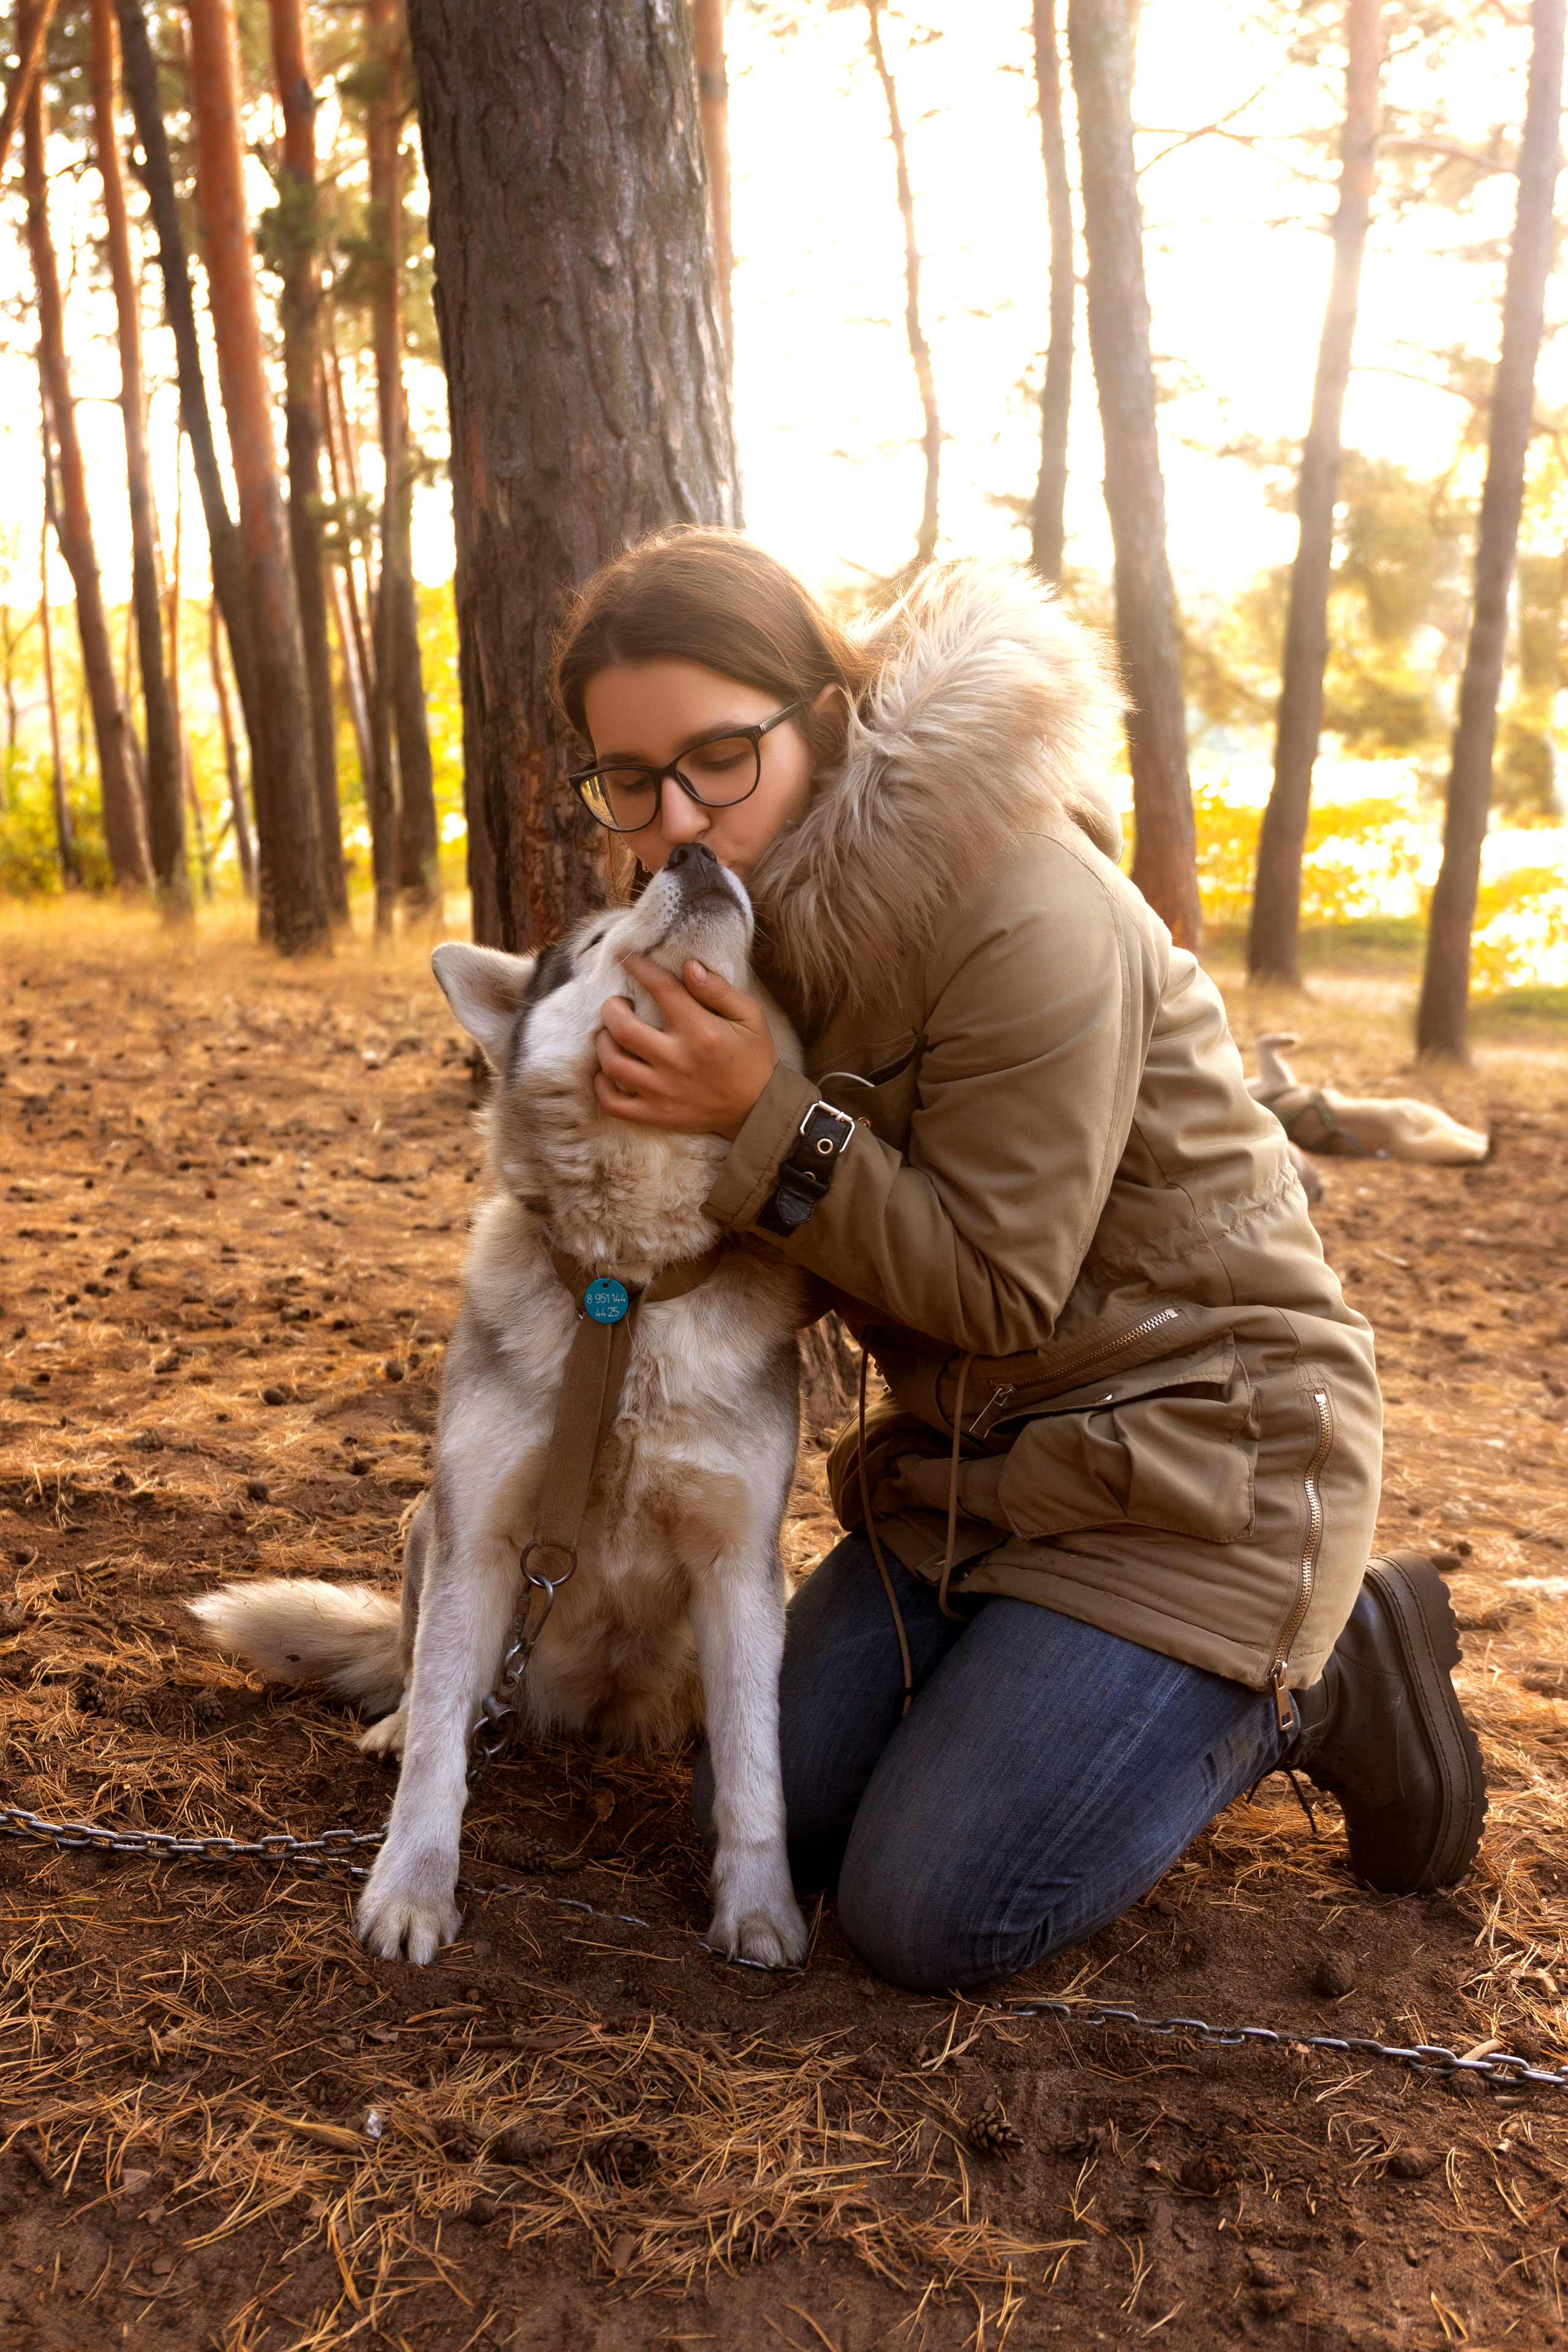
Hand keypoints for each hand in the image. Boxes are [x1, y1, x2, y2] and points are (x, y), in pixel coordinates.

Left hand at [595, 954, 777, 1139]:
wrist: (759, 1109)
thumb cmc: (754, 1058)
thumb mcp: (750, 1016)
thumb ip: (719, 990)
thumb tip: (689, 967)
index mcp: (701, 1031)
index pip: (661, 990)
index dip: (639, 968)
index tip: (626, 958)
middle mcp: (677, 1061)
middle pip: (623, 1028)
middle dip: (611, 1008)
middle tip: (618, 1004)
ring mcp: (663, 1091)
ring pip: (613, 1065)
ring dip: (604, 1043)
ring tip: (611, 1034)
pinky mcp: (656, 1114)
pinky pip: (614, 1103)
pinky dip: (601, 1087)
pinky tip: (607, 1072)